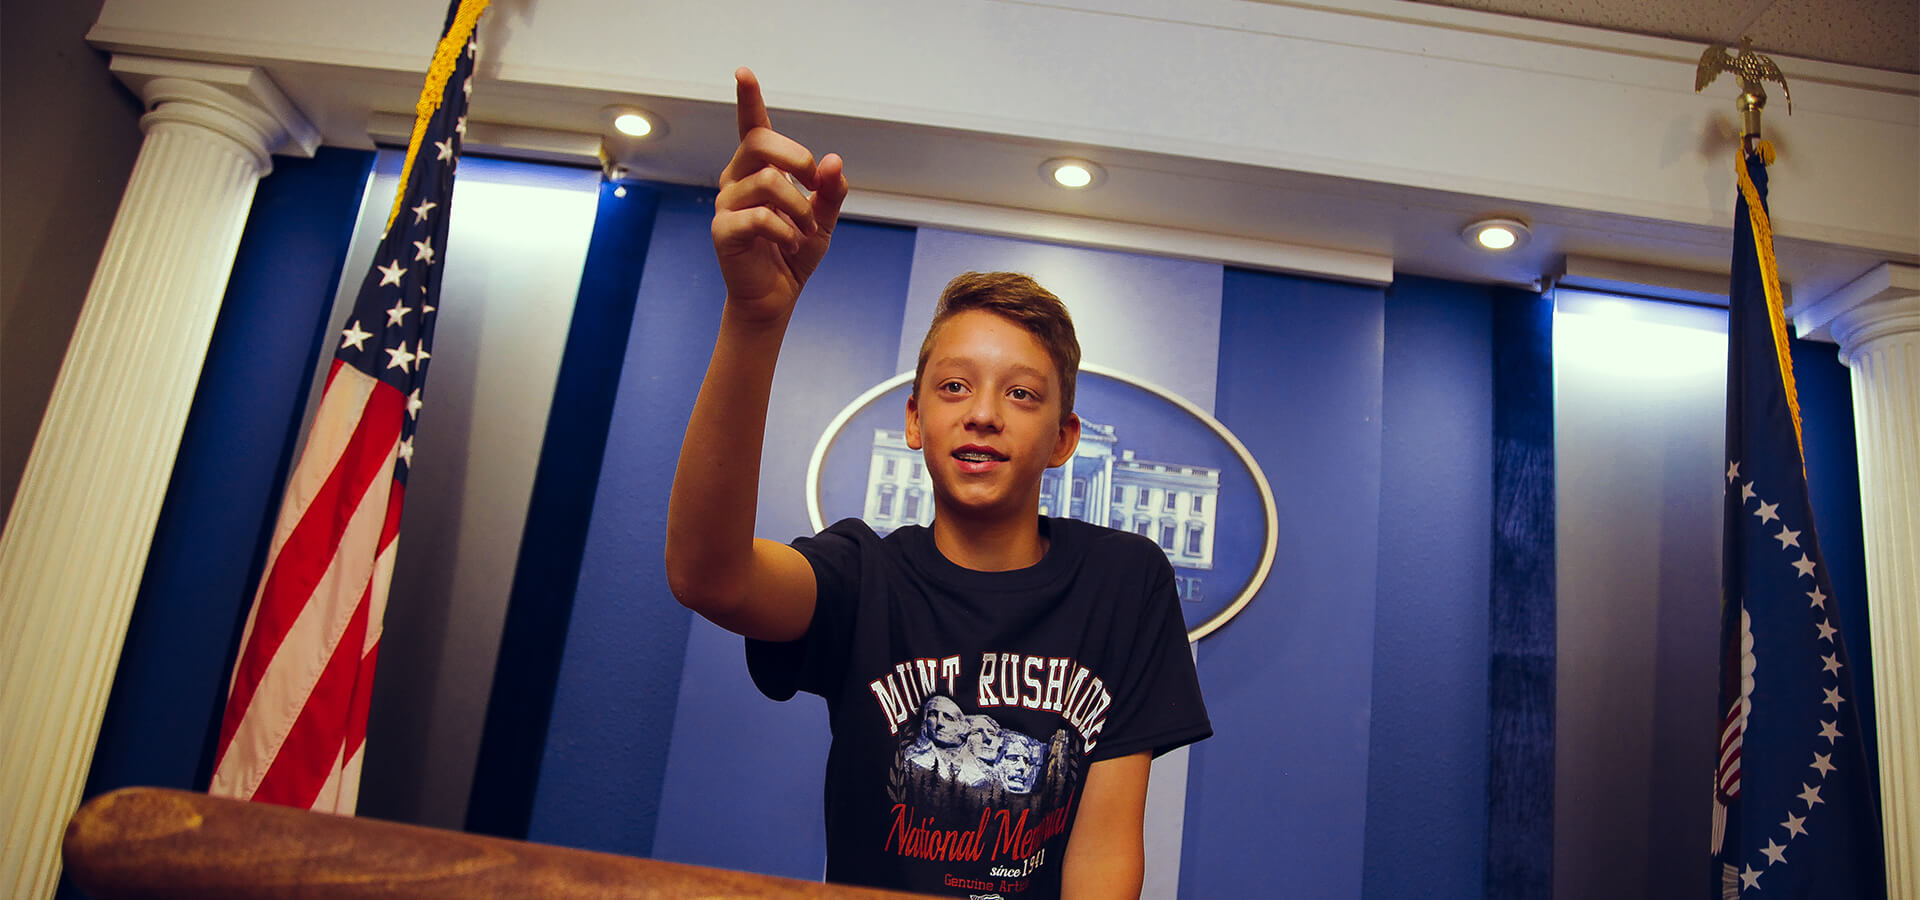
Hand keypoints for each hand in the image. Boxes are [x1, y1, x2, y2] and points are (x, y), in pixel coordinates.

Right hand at [711, 67, 847, 320]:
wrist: (776, 295)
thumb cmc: (794, 251)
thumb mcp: (823, 218)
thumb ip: (830, 189)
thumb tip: (834, 160)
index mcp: (759, 169)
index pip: (752, 126)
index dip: (748, 99)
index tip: (744, 72)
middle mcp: (737, 179)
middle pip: (761, 142)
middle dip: (799, 158)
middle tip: (817, 184)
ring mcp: (726, 204)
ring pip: (767, 181)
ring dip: (800, 207)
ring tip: (805, 231)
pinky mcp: (724, 230)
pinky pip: (759, 217)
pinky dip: (786, 231)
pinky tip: (791, 245)